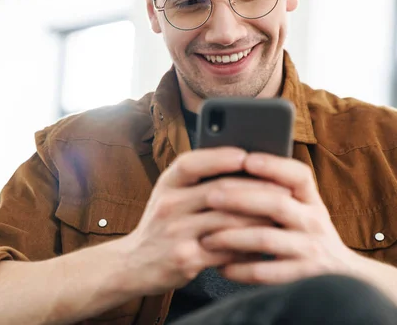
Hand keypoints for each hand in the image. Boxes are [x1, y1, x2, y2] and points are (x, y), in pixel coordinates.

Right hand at [120, 147, 282, 294]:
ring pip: (228, 221)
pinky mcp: (186, 259)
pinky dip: (248, 246)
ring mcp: (176, 233)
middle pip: (219, 191)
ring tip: (281, 216)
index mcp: (166, 185)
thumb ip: (197, 181)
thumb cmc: (161, 224)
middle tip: (284, 190)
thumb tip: (243, 167)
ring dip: (259, 219)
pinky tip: (262, 243)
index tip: (247, 155)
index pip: (191, 163)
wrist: (133, 263)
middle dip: (257, 189)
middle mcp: (168, 205)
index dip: (219, 157)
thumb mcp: (169, 195)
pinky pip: (227, 250)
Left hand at [200, 153, 358, 284]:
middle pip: (276, 204)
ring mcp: (310, 250)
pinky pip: (264, 272)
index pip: (299, 175)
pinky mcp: (302, 278)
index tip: (246, 159)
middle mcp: (313, 222)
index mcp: (310, 199)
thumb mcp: (300, 209)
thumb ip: (273, 192)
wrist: (340, 276)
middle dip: (239, 198)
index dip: (273, 165)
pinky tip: (220, 266)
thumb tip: (227, 168)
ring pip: (266, 239)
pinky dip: (239, 269)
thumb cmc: (303, 233)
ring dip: (231, 237)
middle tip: (209, 197)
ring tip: (205, 238)